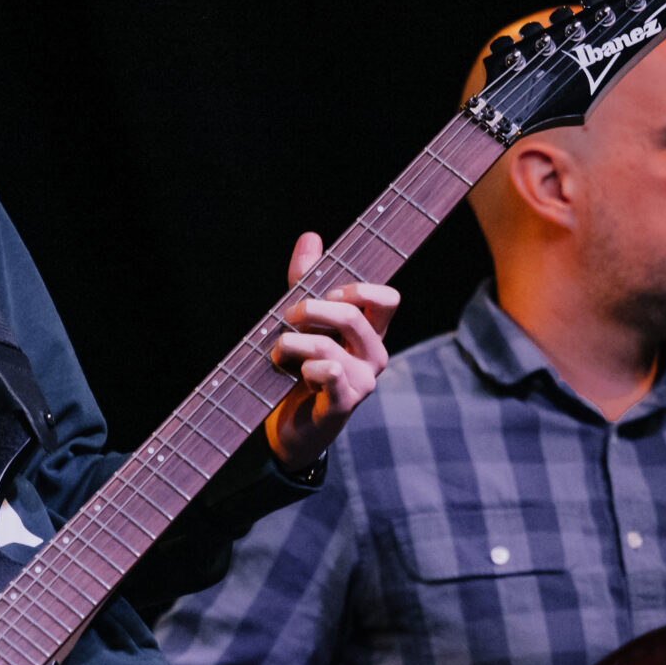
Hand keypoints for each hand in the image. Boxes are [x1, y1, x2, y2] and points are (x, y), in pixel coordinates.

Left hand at [264, 232, 398, 471]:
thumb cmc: (299, 370)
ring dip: (292, 342)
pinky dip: (303, 368)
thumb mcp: (300, 321)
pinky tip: (290, 374)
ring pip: (330, 346)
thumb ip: (305, 280)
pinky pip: (328, 374)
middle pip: (354, 316)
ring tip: (277, 352)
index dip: (359, 288)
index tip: (328, 293)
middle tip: (288, 317)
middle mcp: (373, 355)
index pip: (388, 298)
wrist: (288, 428)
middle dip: (312, 309)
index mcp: (369, 332)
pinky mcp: (343, 405)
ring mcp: (362, 382)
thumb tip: (310, 236)